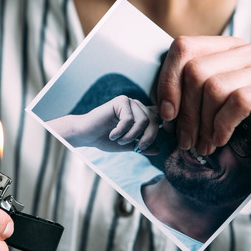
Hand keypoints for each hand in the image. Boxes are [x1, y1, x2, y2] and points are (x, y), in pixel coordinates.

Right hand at [47, 95, 161, 153]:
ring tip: (120, 141)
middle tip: (138, 148)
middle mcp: (137, 106)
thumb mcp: (127, 145)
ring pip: (143, 120)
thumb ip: (141, 146)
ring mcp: (129, 102)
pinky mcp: (120, 101)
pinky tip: (112, 135)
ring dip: (132, 135)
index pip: (159, 118)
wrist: (85, 134)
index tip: (161, 139)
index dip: (165, 126)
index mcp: (140, 114)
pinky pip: (129, 119)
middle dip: (148, 137)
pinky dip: (121, 131)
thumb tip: (159, 149)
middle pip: (154, 120)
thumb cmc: (104, 139)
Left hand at [156, 36, 250, 211]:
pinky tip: (222, 141)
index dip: (168, 81)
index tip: (167, 114)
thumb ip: (187, 91)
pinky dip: (223, 125)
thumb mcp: (206, 110)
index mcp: (234, 48)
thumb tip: (158, 98)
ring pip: (216, 85)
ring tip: (204, 146)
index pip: (186, 47)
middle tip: (186, 141)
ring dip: (203, 124)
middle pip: (197, 69)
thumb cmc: (240, 140)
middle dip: (186, 111)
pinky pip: (240, 100)